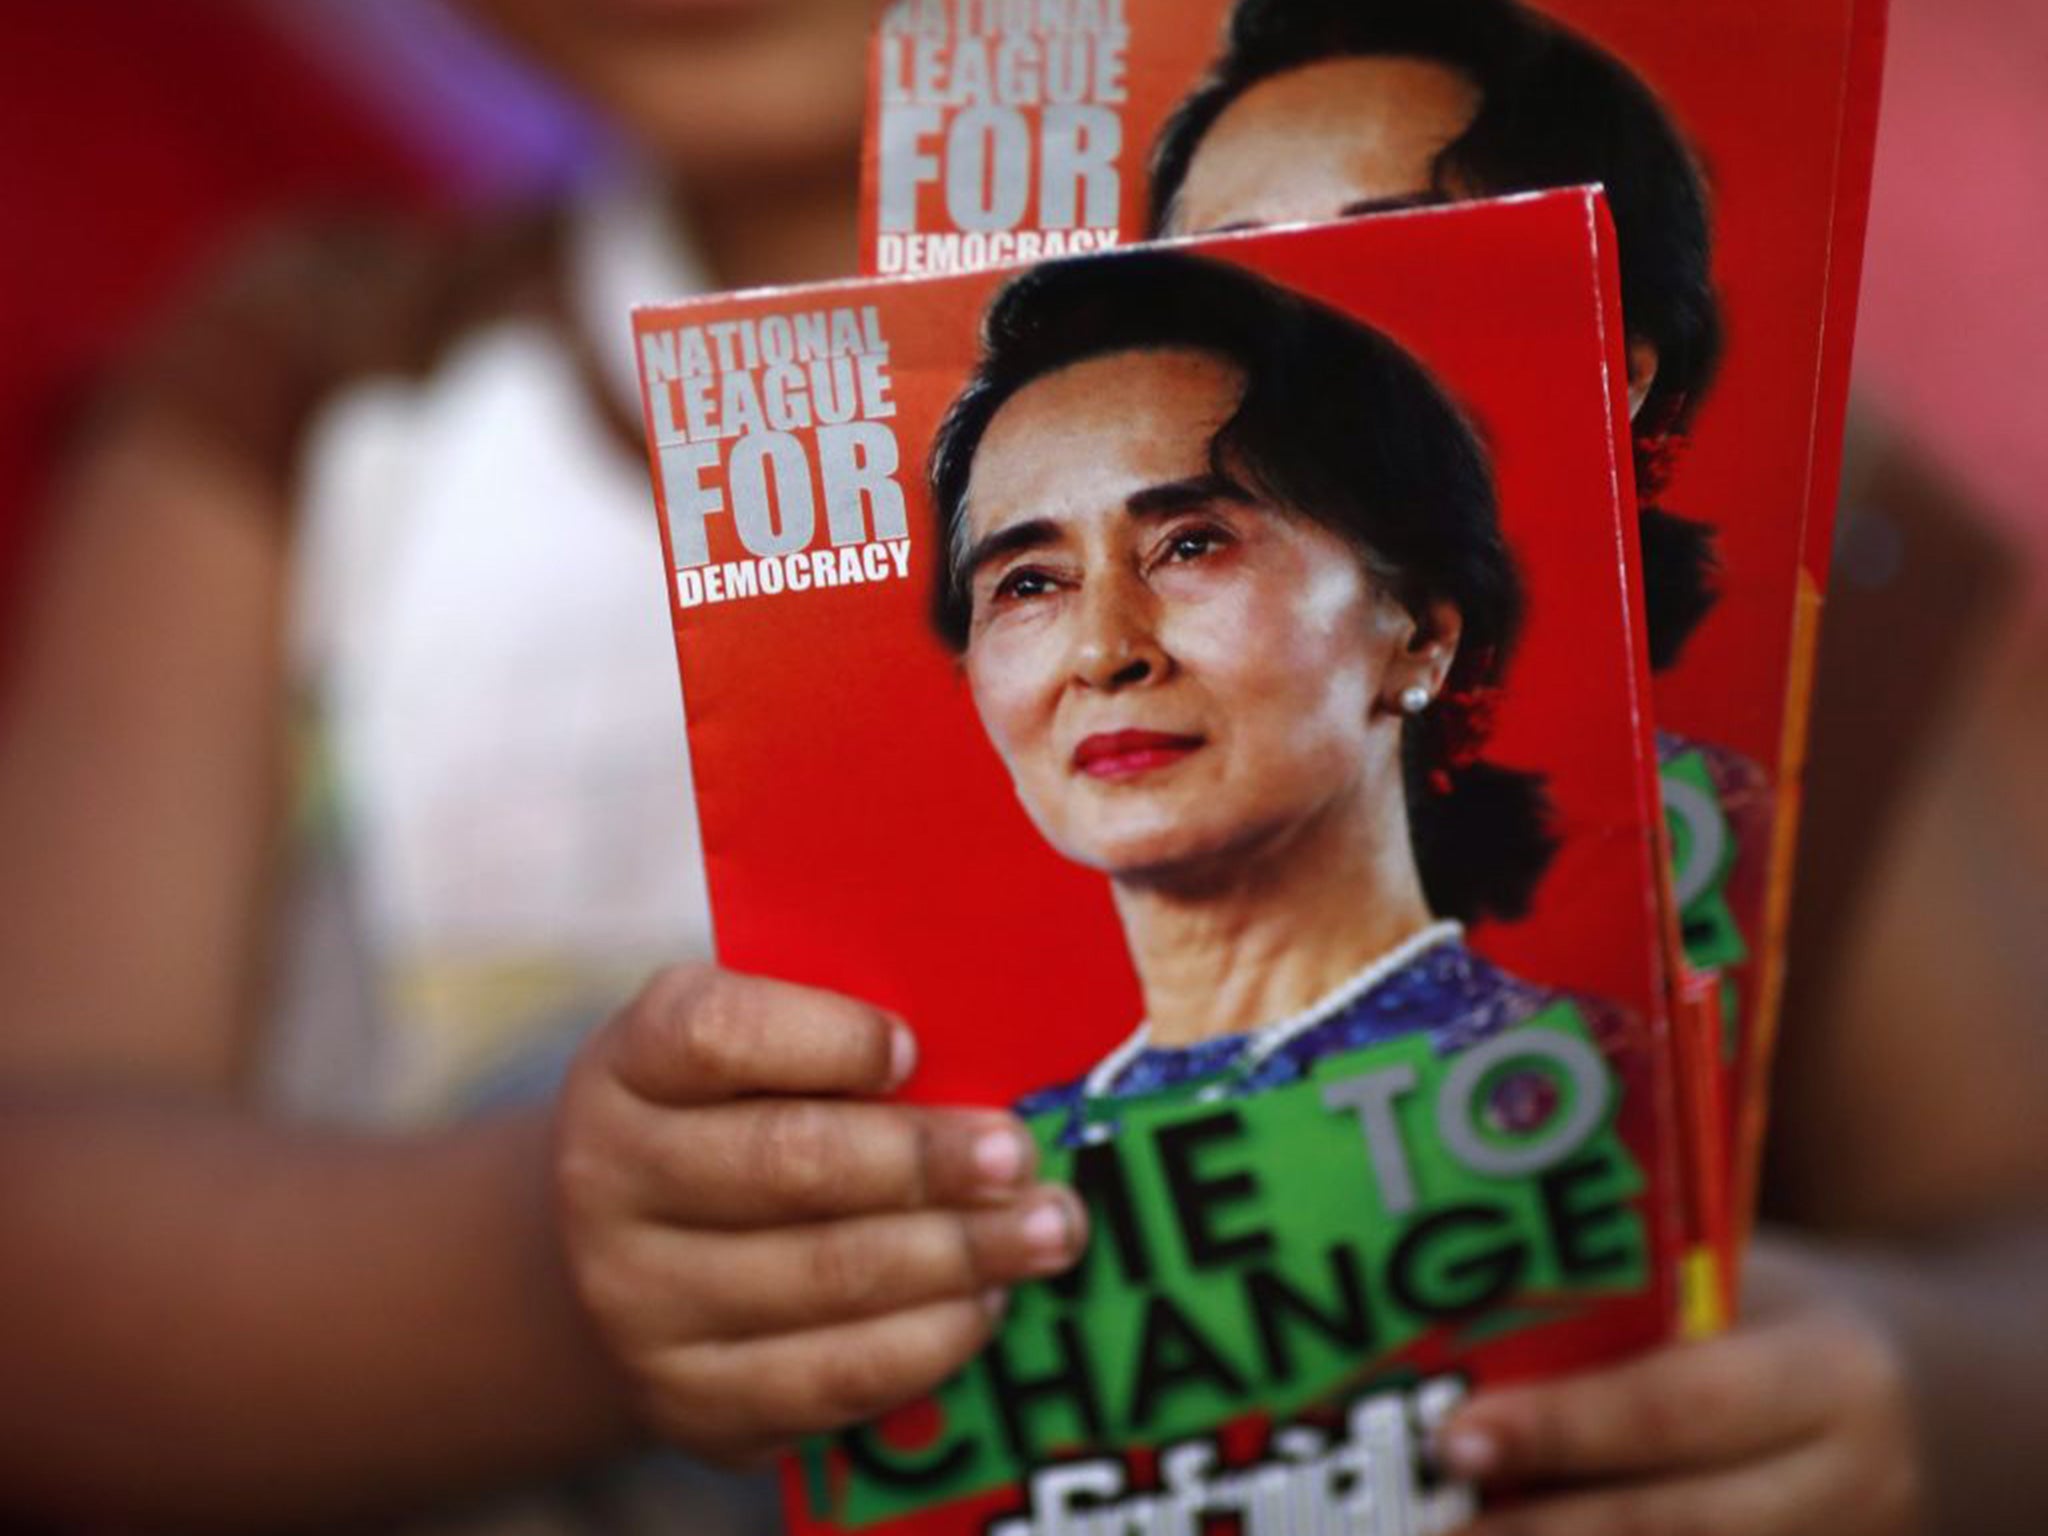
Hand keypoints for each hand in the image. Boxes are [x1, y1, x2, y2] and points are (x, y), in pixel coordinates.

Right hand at [552, 965, 1085, 1465]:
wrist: (622, 1257)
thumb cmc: (729, 1120)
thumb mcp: (747, 1054)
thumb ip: (836, 1036)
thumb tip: (986, 1053)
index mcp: (630, 1064)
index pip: (716, 1034)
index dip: (826, 1038)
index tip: (911, 1046)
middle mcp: (608, 1180)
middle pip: (789, 1162)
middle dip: (928, 1160)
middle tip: (1021, 1156)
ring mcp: (639, 1301)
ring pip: (828, 1276)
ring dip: (960, 1254)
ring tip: (1045, 1229)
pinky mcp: (692, 1400)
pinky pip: (835, 1375)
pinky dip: (930, 1337)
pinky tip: (986, 1301)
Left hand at [1435, 1237, 1923, 1535]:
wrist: (1944, 1404)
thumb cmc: (1794, 1317)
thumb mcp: (1745, 1283)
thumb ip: (1637, 1309)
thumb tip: (1466, 1326)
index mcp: (1833, 1376)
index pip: (1679, 1407)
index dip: (1563, 1429)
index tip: (1456, 1437)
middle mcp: (1853, 1486)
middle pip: (1672, 1523)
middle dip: (1539, 1529)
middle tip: (1429, 1524)